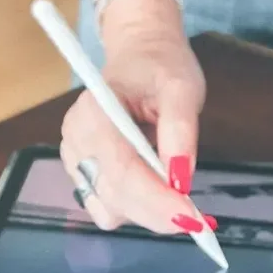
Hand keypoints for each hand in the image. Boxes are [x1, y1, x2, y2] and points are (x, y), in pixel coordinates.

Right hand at [60, 26, 207, 234]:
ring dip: (146, 210)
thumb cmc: (160, 66)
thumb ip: (180, 129)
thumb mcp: (182, 87)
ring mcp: (74, 159)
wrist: (140, 54)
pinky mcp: (81, 173)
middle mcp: (76, 140)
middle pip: (114, 197)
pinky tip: (156, 188)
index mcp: (94, 113)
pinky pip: (107, 207)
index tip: (192, 218)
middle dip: (158, 211)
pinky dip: (135, 207)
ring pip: (110, 209)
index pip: (121, 171)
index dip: (157, 200)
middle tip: (198, 219)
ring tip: (175, 188)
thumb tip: (180, 177)